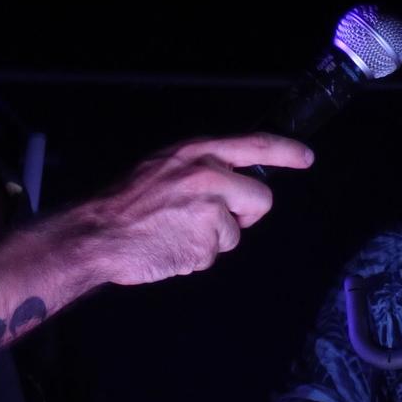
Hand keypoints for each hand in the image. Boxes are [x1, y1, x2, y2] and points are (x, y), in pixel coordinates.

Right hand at [71, 133, 312, 286]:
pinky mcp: (204, 242)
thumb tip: (234, 181)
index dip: (286, 151)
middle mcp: (208, 176)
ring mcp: (208, 209)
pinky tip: (170, 246)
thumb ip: (202, 169)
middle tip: (209, 218)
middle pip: (261, 198)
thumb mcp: (164, 167)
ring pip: (235, 232)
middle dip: (244, 214)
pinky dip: (196, 256)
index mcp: (196, 152)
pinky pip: (215, 254)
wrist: (96, 233)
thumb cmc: (127, 203)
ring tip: (175, 231)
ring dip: (212, 239)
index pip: (256, 145)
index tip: (306, 157)